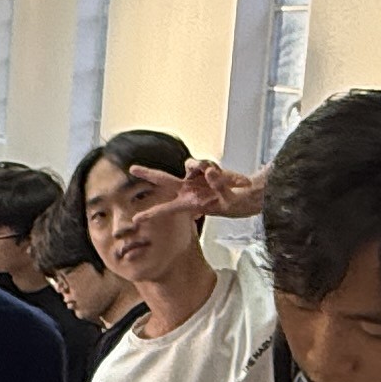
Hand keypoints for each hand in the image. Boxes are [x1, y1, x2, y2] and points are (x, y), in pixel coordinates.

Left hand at [145, 156, 265, 224]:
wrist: (247, 195)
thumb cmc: (235, 203)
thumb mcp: (229, 201)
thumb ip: (219, 185)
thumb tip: (208, 170)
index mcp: (190, 203)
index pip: (167, 208)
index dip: (152, 213)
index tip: (136, 219)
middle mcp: (189, 189)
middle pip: (164, 179)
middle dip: (149, 173)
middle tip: (133, 169)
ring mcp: (196, 178)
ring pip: (190, 165)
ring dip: (199, 166)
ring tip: (213, 172)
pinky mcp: (205, 168)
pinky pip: (205, 162)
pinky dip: (214, 167)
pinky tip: (227, 176)